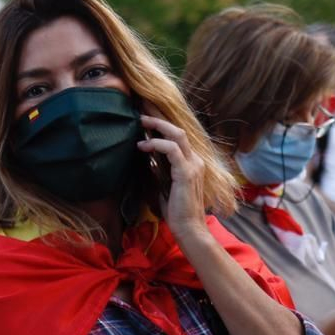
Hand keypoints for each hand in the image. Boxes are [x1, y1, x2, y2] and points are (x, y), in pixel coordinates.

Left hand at [138, 114, 206, 241]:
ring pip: (177, 134)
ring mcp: (193, 164)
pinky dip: (157, 144)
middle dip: (158, 115)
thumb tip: (146, 156)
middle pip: (177, 128)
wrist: (188, 228)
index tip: (143, 112)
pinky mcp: (186, 172)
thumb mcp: (163, 185)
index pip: (176, 135)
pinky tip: (142, 146)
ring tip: (140, 120)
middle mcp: (194, 159)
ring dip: (157, 125)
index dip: (160, 122)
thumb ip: (158, 169)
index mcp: (190, 161)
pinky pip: (172, 150)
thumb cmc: (175, 210)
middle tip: (140, 106)